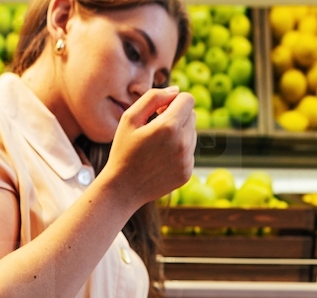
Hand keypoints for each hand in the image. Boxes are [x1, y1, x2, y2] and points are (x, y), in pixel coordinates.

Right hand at [103, 86, 195, 208]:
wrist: (123, 188)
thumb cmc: (123, 150)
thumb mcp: (130, 118)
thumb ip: (153, 98)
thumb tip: (176, 90)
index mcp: (168, 126)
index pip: (188, 99)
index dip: (173, 100)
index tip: (160, 110)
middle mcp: (183, 143)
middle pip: (192, 115)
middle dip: (177, 115)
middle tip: (156, 126)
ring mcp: (187, 160)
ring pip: (192, 133)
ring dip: (179, 133)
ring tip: (157, 144)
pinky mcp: (188, 172)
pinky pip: (189, 152)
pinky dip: (178, 151)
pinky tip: (160, 158)